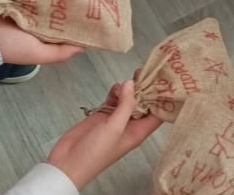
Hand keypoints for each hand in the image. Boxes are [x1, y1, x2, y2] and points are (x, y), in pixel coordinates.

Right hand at [0, 3, 85, 65]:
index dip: (77, 12)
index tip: (93, 2)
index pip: (63, 19)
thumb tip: (85, 47)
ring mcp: (25, 0)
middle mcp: (36, 14)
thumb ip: (60, 53)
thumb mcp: (38, 54)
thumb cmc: (11, 46)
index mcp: (42, 29)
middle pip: (55, 2)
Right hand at [46, 79, 162, 188]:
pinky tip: (114, 89)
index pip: (158, 113)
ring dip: (128, 90)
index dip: (162, 99)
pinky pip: (114, 100)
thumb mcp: (114, 128)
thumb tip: (131, 83)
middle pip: (144, 103)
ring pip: (128, 99)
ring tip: (125, 83)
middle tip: (145, 72)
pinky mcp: (103, 115)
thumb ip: (125, 105)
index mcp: (138, 132)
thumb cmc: (94, 153)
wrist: (68, 162)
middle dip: (145, 89)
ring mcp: (116, 119)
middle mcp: (130, 125)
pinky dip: (115, 92)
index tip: (165, 82)